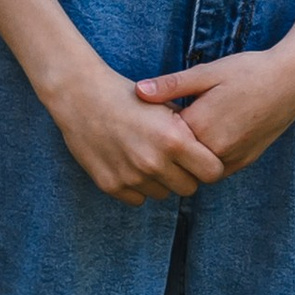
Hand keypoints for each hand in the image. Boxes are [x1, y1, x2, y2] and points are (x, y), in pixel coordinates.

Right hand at [45, 54, 227, 205]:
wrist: (81, 96)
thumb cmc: (127, 95)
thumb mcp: (165, 104)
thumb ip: (189, 128)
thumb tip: (209, 147)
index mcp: (174, 140)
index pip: (212, 172)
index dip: (209, 164)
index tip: (200, 157)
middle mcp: (155, 162)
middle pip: (189, 188)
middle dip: (185, 174)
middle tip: (173, 158)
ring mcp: (132, 177)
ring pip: (163, 194)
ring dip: (160, 181)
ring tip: (147, 156)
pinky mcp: (112, 186)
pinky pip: (138, 198)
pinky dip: (137, 185)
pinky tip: (128, 162)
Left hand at [135, 41, 294, 176]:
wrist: (294, 82)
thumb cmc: (249, 71)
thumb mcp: (208, 72)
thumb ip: (172, 85)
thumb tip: (138, 91)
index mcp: (200, 125)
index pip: (162, 137)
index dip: (153, 126)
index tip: (149, 115)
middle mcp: (214, 149)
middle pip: (176, 157)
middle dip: (168, 145)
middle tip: (161, 128)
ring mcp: (231, 159)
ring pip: (195, 169)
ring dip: (187, 156)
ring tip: (186, 131)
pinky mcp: (244, 162)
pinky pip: (215, 170)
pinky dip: (205, 159)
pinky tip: (205, 139)